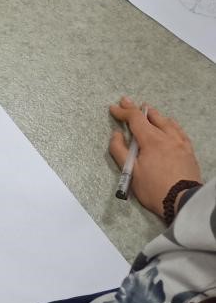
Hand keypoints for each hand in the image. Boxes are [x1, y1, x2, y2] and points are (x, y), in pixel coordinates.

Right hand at [108, 96, 201, 217]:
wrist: (182, 201)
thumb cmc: (153, 188)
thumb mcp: (130, 172)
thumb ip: (119, 150)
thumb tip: (116, 134)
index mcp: (152, 140)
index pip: (135, 119)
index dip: (123, 112)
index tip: (113, 108)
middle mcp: (168, 137)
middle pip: (152, 117)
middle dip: (137, 109)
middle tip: (126, 101)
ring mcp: (180, 143)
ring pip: (167, 122)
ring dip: (155, 115)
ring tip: (148, 110)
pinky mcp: (188, 151)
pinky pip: (180, 131)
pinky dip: (171, 124)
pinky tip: (170, 124)